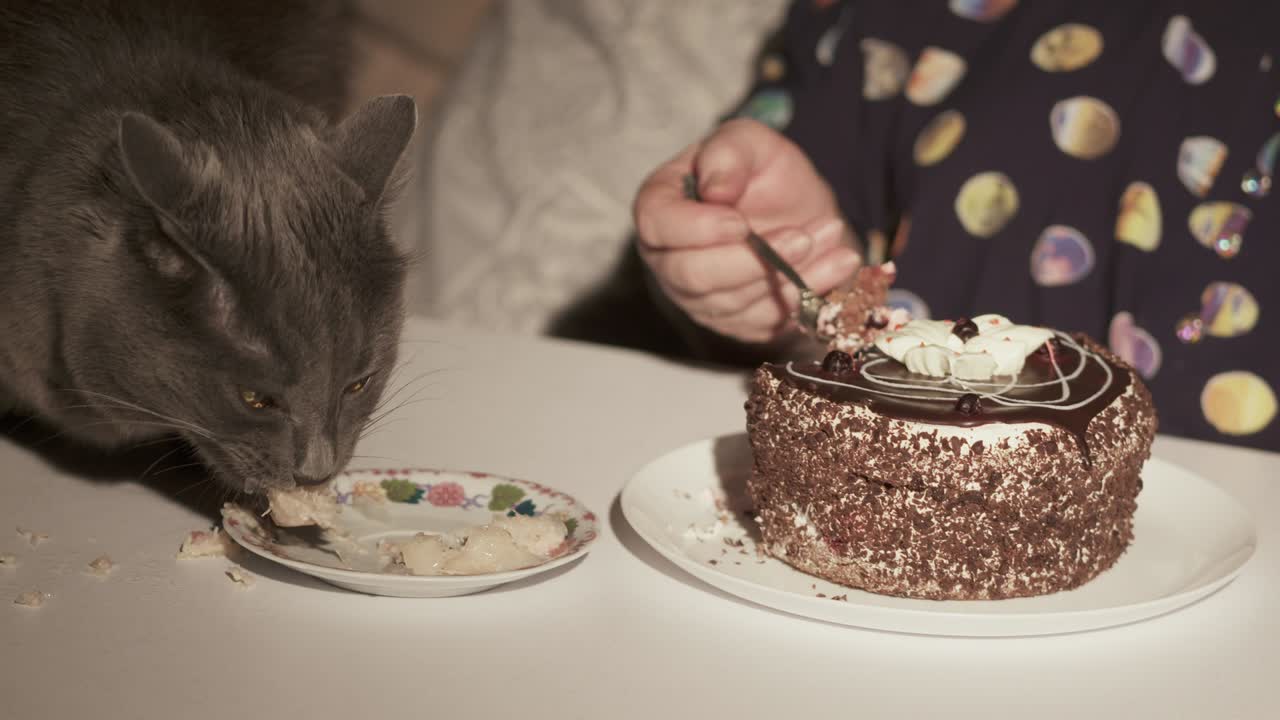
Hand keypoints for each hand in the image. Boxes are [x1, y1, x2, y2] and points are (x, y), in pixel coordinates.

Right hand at [633, 119, 860, 343]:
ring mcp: (701, 299)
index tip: (740, 222)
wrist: (797, 210)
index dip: (696, 228)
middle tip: (801, 236)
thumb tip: (716, 190)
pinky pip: (768, 319)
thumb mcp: (749, 141)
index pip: (657, 225)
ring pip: (735, 301)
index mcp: (660, 208)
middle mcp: (669, 261)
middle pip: (692, 276)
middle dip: (752, 260)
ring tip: (830, 234)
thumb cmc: (761, 172)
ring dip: (789, 272)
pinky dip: (809, 291)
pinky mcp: (737, 323)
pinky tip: (839, 261)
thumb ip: (728, 153)